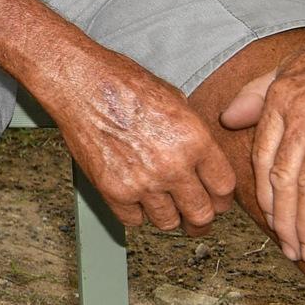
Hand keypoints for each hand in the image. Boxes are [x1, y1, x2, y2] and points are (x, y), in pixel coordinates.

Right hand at [45, 49, 237, 235]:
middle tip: (197, 220)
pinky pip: (134, 219)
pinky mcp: (113, 190)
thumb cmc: (122, 83)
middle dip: (201, 220)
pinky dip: (136, 212)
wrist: (80, 83)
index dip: (222, 198)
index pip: (224, 187)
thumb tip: (201, 157)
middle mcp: (173, 165)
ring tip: (163, 207)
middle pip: (202, 214)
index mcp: (194, 140)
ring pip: (168, 222)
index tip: (216, 201)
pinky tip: (135, 199)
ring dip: (168, 216)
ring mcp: (142, 181)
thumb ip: (192, 134)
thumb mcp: (174, 99)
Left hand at [221, 29, 304, 264]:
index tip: (272, 224)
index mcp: (280, 100)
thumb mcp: (293, 68)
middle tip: (291, 251)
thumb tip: (227, 119)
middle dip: (284, 221)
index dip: (265, 197)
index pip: (262, 158)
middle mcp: (301, 115)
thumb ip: (258, 94)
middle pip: (283, 179)